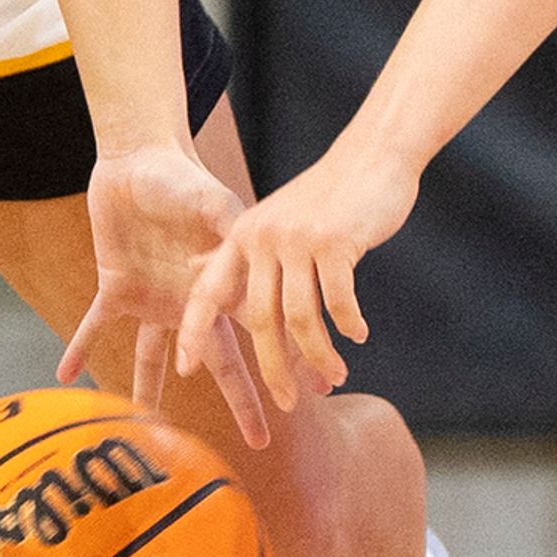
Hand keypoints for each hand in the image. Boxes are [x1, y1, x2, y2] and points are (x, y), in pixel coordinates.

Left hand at [58, 144, 274, 445]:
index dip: (280, 368)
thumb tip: (252, 261)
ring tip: (147, 427)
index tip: (300, 401)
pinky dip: (80, 347)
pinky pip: (94, 325)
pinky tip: (66, 374)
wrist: (140, 159)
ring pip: (151, 358)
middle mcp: (189, 303)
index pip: (256, 338)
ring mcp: (153, 299)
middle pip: (219, 364)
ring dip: (147, 391)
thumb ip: (229, 230)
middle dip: (240, 402)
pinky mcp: (116, 287)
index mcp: (219, 289)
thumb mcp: (213, 203)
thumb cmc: (183, 177)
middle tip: (258, 443)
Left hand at [176, 144, 419, 412]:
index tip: (184, 370)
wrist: (372, 153)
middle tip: (286, 402)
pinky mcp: (335, 241)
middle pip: (261, 319)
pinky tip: (358, 334)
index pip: (208, 291)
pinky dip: (349, 324)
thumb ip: (236, 249)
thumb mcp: (271, 217)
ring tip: (335, 376)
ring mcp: (298, 239)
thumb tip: (195, 271)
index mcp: (243, 234)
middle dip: (273, 368)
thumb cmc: (325, 193)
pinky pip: (338, 300)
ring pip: (302, 317)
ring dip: (319, 355)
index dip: (194, 331)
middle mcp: (264, 237)